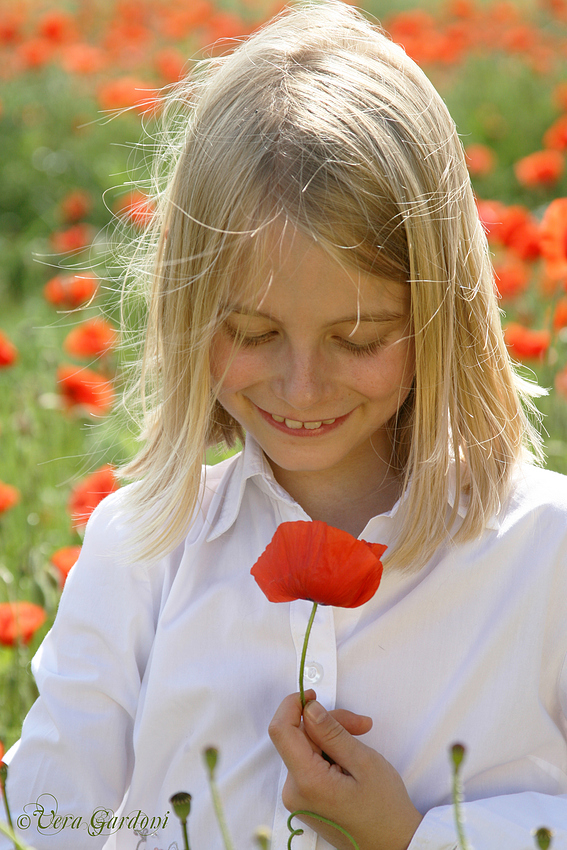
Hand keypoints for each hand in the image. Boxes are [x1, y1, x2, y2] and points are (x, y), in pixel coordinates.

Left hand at [268, 690, 422, 849]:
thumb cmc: (385, 809)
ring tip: (361, 739)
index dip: (293, 705)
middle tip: (360, 724)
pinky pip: (309, 763)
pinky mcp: (305, 799)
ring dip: (332, 737)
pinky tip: (351, 755)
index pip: (281, 730)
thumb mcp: (364, 762)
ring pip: (306, 748)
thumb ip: (332, 732)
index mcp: (307, 782)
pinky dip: (329, 753)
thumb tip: (310, 709)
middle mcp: (294, 791)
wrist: (393, 846)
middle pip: (299, 737)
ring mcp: (298, 798)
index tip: (312, 695)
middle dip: (328, 723)